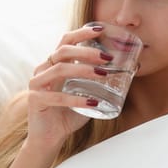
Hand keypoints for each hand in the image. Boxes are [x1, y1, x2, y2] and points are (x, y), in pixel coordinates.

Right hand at [25, 24, 110, 151]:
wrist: (49, 139)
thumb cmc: (69, 114)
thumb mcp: (87, 94)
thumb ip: (101, 82)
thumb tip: (131, 70)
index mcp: (54, 64)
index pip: (66, 41)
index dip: (82, 33)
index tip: (100, 28)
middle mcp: (43, 69)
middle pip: (63, 51)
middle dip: (87, 51)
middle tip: (107, 57)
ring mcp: (37, 84)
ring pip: (59, 69)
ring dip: (83, 70)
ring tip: (103, 74)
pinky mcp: (35, 100)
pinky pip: (57, 97)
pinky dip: (76, 99)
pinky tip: (92, 103)